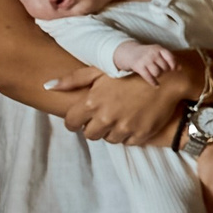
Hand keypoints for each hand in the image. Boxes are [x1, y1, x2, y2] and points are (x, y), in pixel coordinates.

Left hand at [58, 64, 185, 144]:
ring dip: (111, 131)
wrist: (165, 79)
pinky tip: (133, 122)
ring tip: (120, 118)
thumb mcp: (100, 71)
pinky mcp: (140, 135)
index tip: (80, 120)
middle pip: (90, 134)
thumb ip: (73, 80)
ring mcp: (124, 127)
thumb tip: (47, 86)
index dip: (74, 122)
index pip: (72, 122)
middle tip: (103, 118)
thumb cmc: (130, 72)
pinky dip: (128, 135)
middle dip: (93, 127)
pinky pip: (127, 142)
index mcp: (92, 102)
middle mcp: (106, 118)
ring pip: (108, 139)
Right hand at [114, 42, 175, 84]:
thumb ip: (169, 58)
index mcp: (158, 48)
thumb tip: (180, 68)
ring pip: (157, 73)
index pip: (170, 57)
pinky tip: (157, 86)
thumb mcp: (158, 52)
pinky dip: (154, 83)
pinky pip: (149, 77)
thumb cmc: (148, 54)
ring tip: (156, 74)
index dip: (173, 65)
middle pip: (164, 67)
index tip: (173, 69)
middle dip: (164, 70)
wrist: (129, 52)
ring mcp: (145, 60)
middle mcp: (152, 54)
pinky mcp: (139, 67)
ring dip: (158, 75)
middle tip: (161, 70)